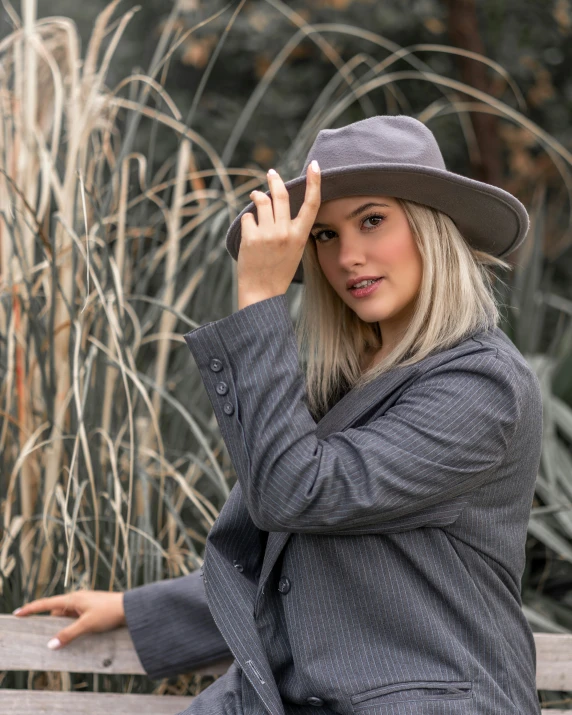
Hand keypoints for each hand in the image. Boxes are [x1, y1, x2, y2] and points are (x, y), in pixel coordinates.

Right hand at [13, 590, 125, 649]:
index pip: (46, 603)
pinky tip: (72, 636)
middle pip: (55, 611)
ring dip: (61, 626)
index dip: (31, 609)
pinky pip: (75, 619)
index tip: (17, 613)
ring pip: (66, 616)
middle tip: (35, 632)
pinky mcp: (91, 611)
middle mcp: (77, 600)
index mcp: (73, 599)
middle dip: (46, 621)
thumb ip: (68, 634)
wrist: (131, 608)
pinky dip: (71, 627)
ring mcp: (85, 605)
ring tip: (55, 639)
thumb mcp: (87, 625)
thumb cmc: (110, 612)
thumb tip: (50, 644)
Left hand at [237, 160, 320, 307]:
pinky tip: (249, 233)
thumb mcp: (293, 250)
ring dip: (256, 197)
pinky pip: (247, 218)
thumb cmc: (277, 271)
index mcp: (300, 236)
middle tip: (271, 173)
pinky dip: (247, 222)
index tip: (314, 166)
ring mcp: (268, 234)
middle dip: (275, 180)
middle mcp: (285, 232)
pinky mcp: (251, 237)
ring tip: (254, 197)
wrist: (262, 292)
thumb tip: (277, 203)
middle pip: (281, 195)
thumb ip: (289, 228)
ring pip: (261, 201)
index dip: (314, 183)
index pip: (311, 204)